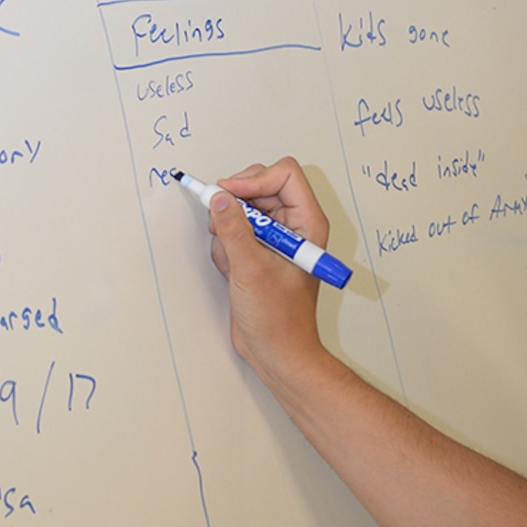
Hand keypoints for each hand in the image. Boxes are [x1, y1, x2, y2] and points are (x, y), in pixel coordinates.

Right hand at [207, 157, 335, 391]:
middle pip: (260, 186)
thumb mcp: (251, 269)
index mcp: (307, 223)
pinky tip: (231, 273)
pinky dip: (225, 248)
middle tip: (221, 225)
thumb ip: (233, 230)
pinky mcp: (257, 252)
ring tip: (233, 262)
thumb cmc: (279, 319)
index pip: (284, 174)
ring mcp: (274, 239)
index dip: (254, 179)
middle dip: (236, 205)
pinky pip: (233, 231)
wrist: (276, 352)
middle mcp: (293, 226)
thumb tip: (219, 199)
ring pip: (241, 209)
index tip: (229, 195)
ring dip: (227, 231)